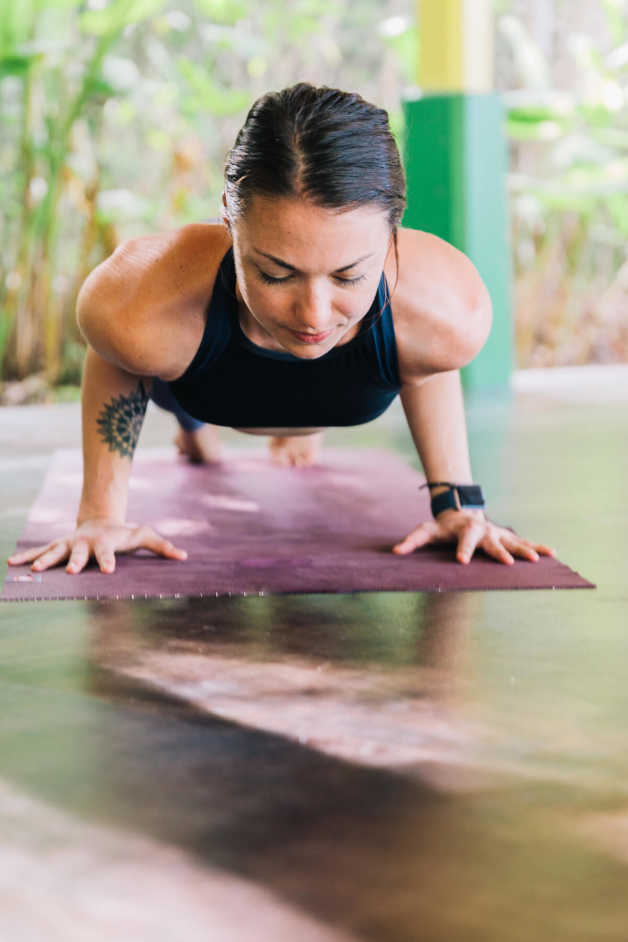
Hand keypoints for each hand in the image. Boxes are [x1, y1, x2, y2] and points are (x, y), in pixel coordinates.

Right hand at [7, 518, 187, 574]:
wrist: (100, 520)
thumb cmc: (124, 533)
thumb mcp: (143, 536)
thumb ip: (162, 546)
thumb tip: (185, 556)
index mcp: (104, 543)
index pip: (107, 554)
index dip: (109, 561)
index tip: (110, 571)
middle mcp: (84, 543)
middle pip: (78, 554)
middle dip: (75, 562)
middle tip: (72, 572)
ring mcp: (68, 544)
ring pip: (55, 552)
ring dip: (44, 561)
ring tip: (35, 571)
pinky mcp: (57, 546)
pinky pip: (39, 551)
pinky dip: (26, 556)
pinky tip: (11, 563)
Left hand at [392, 509, 555, 565]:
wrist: (460, 511)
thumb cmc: (442, 527)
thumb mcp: (426, 531)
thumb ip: (412, 540)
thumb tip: (395, 551)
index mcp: (465, 530)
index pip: (464, 541)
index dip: (463, 550)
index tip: (462, 562)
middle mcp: (485, 531)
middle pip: (493, 542)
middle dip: (500, 553)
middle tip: (508, 564)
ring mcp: (498, 533)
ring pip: (513, 542)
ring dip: (525, 550)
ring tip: (538, 560)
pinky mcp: (507, 536)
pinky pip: (524, 542)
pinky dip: (537, 546)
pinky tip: (551, 553)